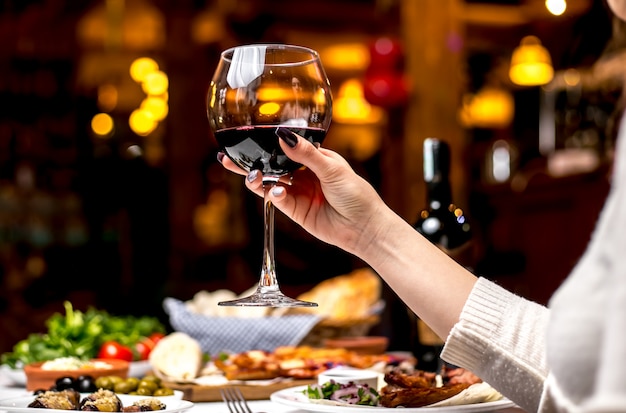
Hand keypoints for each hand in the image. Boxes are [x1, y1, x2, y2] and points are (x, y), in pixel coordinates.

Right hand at [218, 128, 387, 255]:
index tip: (246, 138)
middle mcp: (303, 175)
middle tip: (227, 158)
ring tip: (252, 176)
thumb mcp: (332, 168)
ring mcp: (298, 193)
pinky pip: (278, 199)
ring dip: (258, 179)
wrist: (364, 227)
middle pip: (271, 166)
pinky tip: (277, 191)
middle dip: (250, 163)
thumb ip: (306, 154)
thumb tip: (283, 136)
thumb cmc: (356, 194)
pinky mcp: (295, 211)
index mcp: (315, 159)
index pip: (285, 148)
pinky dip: (274, 194)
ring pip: (270, 183)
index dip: (266, 144)